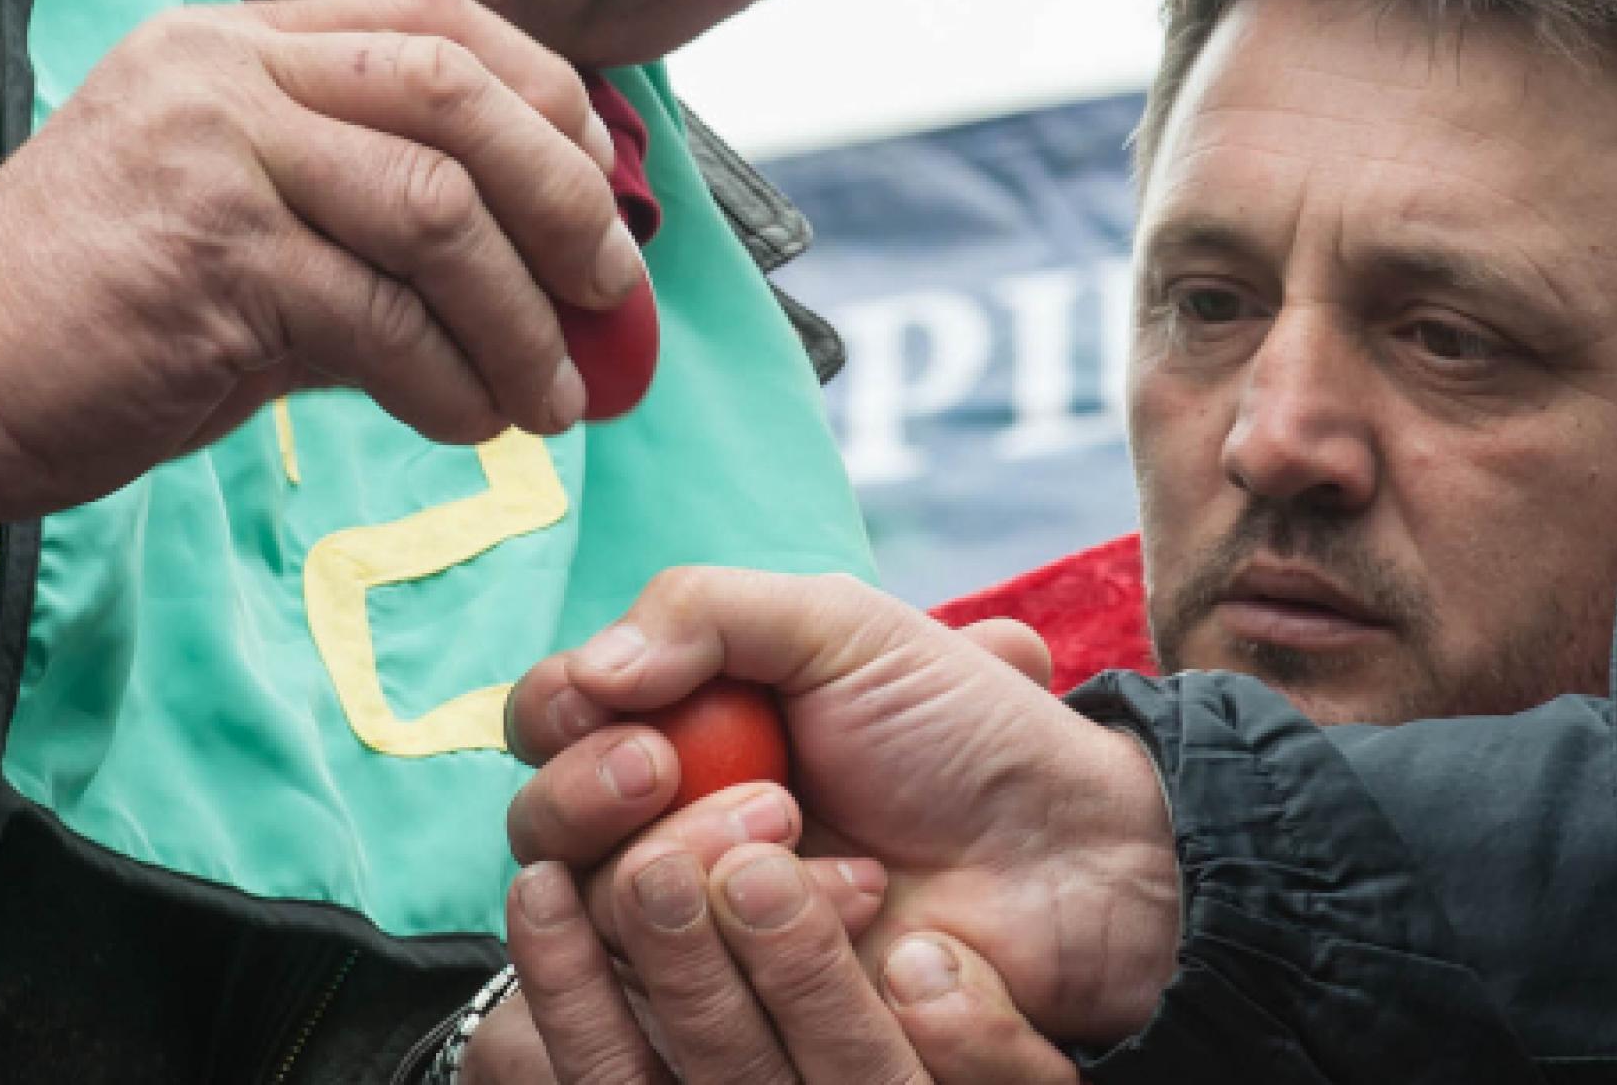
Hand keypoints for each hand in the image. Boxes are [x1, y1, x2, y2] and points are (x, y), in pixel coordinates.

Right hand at [0, 0, 638, 537]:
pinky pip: (381, 316)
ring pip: (437, 208)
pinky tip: (467, 423)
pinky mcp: (208, 258)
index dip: (545, 100)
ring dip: (520, 316)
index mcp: (237, 41)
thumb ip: (368, 231)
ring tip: (549, 397)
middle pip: (460, 90)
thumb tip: (536, 283)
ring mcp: (215, 154)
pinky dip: (451, 379)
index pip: (436, 14)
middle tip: (606, 294)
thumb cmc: (91, 316)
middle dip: (564, 199)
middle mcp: (227, 70)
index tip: (596, 195)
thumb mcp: (241, 231)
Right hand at [501, 569, 1181, 1049]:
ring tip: (804, 830)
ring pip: (610, 913)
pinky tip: (861, 903)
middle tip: (681, 773)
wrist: (1074, 850)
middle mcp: (667, 822)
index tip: (628, 715)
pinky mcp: (749, 1005)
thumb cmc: (966, 731)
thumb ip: (706, 612)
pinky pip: (686, 993)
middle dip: (602, 798)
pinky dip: (773, 933)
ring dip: (698, 860)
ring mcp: (704, 921)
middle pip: (542, 831)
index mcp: (677, 721)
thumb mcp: (843, 626)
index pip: (547, 721)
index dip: (560, 718)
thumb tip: (590, 669)